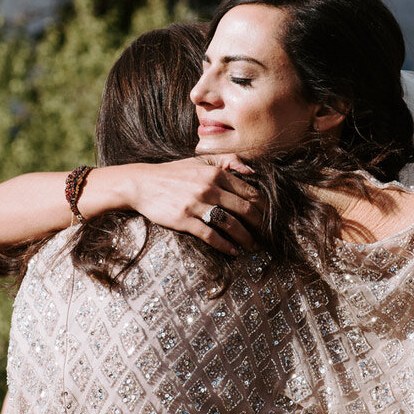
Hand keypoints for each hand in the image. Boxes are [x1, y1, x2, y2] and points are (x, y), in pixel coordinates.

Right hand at [117, 156, 265, 253]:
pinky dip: (225, 245)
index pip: (248, 191)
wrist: (142, 184)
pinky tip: (233, 251)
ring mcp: (197, 205)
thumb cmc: (173, 174)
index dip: (263, 207)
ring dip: (246, 238)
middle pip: (245, 209)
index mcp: (216, 174)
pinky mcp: (184, 220)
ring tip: (253, 247)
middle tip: (268, 235)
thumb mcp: (199, 162)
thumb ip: (227, 161)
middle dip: (260, 225)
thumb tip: (251, 171)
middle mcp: (209, 188)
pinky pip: (211, 235)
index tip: (271, 217)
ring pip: (230, 224)